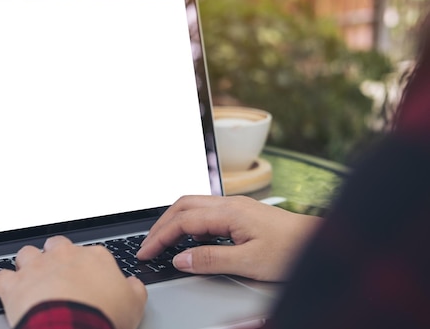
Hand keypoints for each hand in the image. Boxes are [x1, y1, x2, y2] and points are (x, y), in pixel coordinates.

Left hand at [0, 235, 146, 328]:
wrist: (73, 328)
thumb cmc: (103, 316)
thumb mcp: (134, 305)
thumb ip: (134, 290)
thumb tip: (133, 285)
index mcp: (95, 257)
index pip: (91, 253)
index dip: (88, 267)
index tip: (88, 278)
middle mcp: (65, 255)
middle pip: (56, 245)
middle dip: (55, 256)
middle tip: (57, 273)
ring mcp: (38, 267)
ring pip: (27, 254)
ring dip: (27, 264)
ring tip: (29, 278)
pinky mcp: (15, 284)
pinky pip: (0, 277)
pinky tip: (0, 291)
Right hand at [137, 195, 321, 280]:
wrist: (319, 242)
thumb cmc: (291, 250)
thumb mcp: (249, 262)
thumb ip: (211, 259)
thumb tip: (180, 258)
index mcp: (229, 212)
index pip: (183, 221)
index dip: (160, 237)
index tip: (146, 252)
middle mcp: (230, 203)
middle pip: (182, 206)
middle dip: (160, 224)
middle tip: (147, 245)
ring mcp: (235, 205)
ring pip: (193, 205)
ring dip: (173, 220)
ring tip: (161, 240)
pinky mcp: (241, 211)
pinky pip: (205, 210)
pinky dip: (187, 220)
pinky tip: (187, 235)